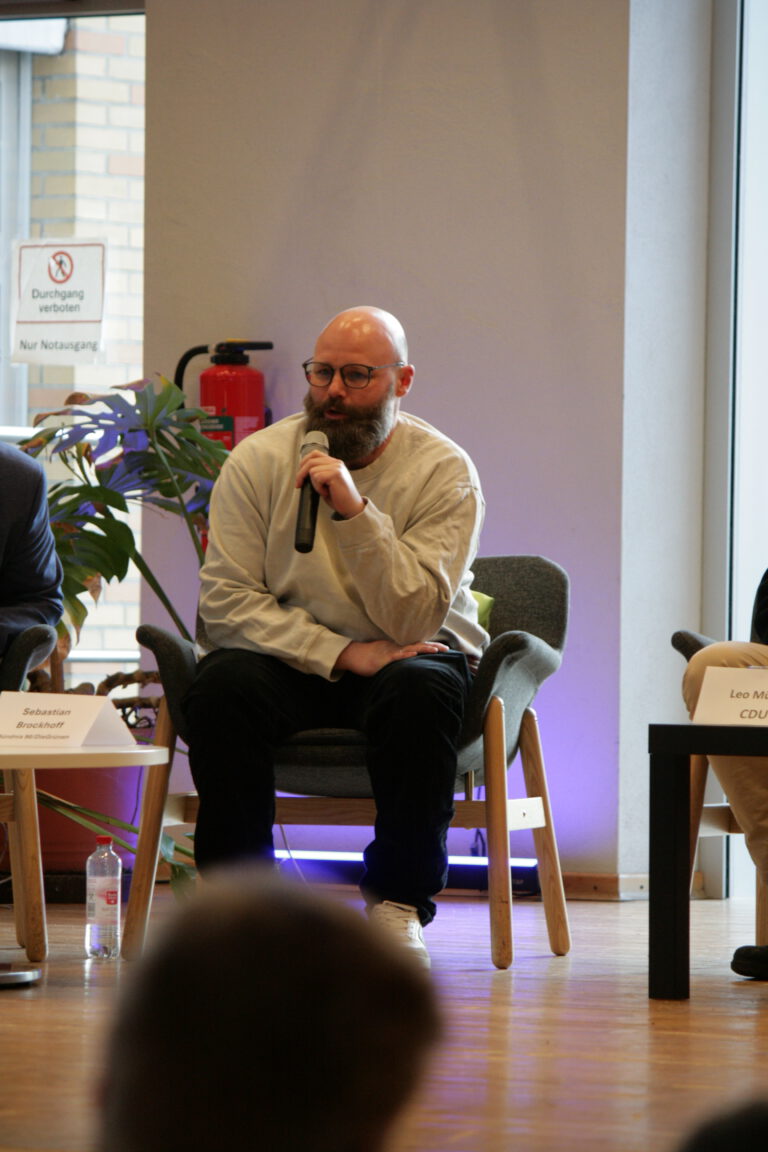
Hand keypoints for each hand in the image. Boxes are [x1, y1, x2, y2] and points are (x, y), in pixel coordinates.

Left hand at [295, 450, 364, 519]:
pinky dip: (318, 488)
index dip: (304, 463)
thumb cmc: (338, 497)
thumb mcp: (327, 482)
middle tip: (299, 485)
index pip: (314, 454)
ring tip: (324, 490)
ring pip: (312, 470)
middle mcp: (336, 462)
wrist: (351, 507)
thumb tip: (302, 472)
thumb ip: (319, 473)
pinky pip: (317, 477)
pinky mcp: (336, 474)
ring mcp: (337, 467)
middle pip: (310, 461)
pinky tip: (327, 492)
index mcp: (334, 463)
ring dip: (314, 484)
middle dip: (301, 474)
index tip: (300, 476)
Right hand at [334, 639, 449, 676]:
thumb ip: (398, 658)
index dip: (431, 646)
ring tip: (435, 650)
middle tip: (447, 649)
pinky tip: (413, 655)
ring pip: (409, 649)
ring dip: (422, 649)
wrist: (352, 655)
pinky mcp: (382, 659)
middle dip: (432, 647)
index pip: (418, 646)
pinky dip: (405, 655)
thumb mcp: (386, 656)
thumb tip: (410, 662)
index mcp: (398, 647)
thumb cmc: (368, 657)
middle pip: (418, 645)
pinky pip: (395, 657)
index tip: (446, 648)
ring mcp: (390, 652)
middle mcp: (396, 647)